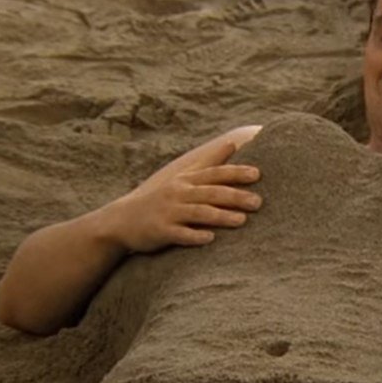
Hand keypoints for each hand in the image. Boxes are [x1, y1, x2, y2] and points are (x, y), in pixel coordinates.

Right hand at [101, 139, 261, 252]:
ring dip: (220, 216)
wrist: (123, 220)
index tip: (258, 174)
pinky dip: (194, 235)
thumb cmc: (161, 199)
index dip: (236, 173)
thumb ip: (208, 162)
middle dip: (235, 196)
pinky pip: (179, 234)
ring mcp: (169, 212)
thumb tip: (232, 144)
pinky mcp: (160, 231)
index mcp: (186, 181)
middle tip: (258, 202)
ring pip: (198, 213)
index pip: (214, 174)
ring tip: (242, 221)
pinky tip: (210, 238)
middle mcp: (178, 193)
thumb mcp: (183, 177)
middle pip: (210, 193)